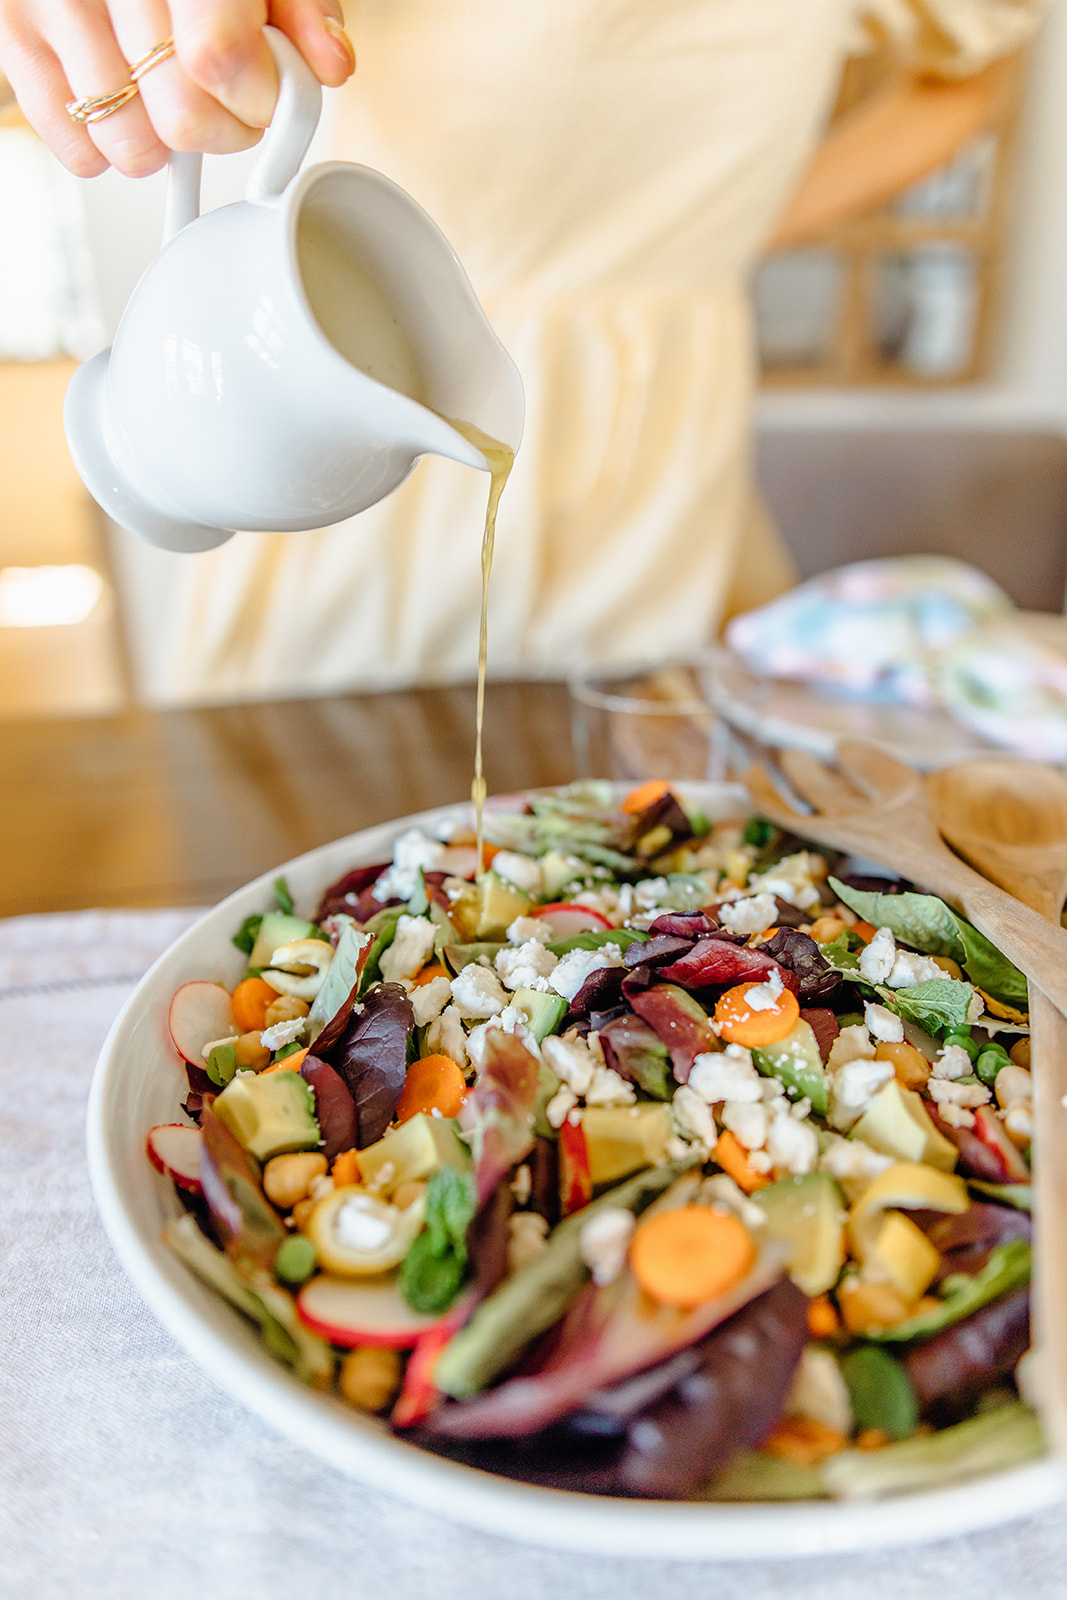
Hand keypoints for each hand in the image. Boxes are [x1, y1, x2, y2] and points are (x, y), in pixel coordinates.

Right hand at [0, 0, 354, 178]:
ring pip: (131, 147)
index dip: (257, 98)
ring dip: (165, 144)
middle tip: (226, 100)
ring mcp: (51, 6)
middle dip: (223, 129)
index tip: (267, 93)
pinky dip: (109, 149)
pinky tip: (126, 104)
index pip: (219, 61)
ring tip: (168, 96)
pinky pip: (76, 150)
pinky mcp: (14, 39)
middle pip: (182, 118)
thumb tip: (329, 64)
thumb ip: (301, 8)